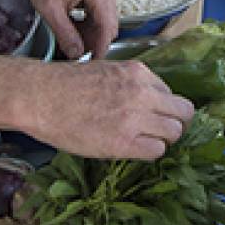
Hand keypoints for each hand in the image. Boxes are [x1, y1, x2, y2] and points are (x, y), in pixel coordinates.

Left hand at [22, 0, 117, 59]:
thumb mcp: (50, 9)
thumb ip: (64, 33)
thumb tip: (76, 54)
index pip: (106, 26)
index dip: (100, 47)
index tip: (91, 63)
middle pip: (109, 26)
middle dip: (94, 43)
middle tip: (76, 55)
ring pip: (105, 24)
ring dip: (90, 36)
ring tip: (70, 41)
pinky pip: (100, 18)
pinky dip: (88, 28)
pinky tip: (73, 31)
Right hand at [26, 59, 194, 159]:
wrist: (40, 97)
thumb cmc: (65, 85)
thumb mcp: (107, 71)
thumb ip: (131, 84)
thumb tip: (146, 100)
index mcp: (138, 73)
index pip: (171, 94)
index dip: (164, 108)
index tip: (155, 116)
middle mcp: (142, 93)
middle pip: (183, 113)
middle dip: (174, 124)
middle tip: (160, 132)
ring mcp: (135, 118)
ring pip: (174, 133)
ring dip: (162, 139)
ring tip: (144, 142)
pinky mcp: (124, 142)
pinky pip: (156, 151)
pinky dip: (149, 152)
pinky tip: (133, 149)